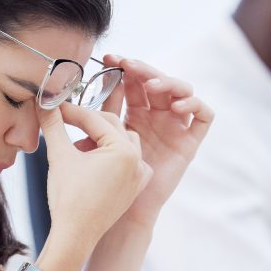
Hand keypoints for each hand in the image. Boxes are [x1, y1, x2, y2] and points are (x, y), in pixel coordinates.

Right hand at [37, 102, 151, 252]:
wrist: (75, 236)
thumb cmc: (69, 199)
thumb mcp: (60, 155)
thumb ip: (53, 125)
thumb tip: (43, 102)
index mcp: (124, 151)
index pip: (95, 119)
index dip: (71, 112)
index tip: (53, 106)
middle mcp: (138, 161)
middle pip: (111, 127)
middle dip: (86, 124)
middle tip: (63, 121)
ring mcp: (139, 176)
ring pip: (121, 142)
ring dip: (100, 139)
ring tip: (77, 147)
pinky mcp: (135, 188)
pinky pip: (127, 162)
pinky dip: (111, 157)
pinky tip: (92, 163)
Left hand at [100, 55, 213, 227]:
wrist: (124, 211)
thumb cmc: (106, 179)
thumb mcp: (96, 141)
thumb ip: (89, 118)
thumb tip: (66, 92)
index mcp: (135, 112)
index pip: (134, 81)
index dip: (125, 66)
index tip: (108, 59)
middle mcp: (158, 116)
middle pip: (158, 80)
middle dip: (144, 69)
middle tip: (129, 66)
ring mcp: (176, 127)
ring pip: (183, 90)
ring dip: (169, 83)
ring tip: (151, 87)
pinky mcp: (191, 142)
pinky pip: (204, 115)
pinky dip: (194, 104)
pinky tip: (177, 106)